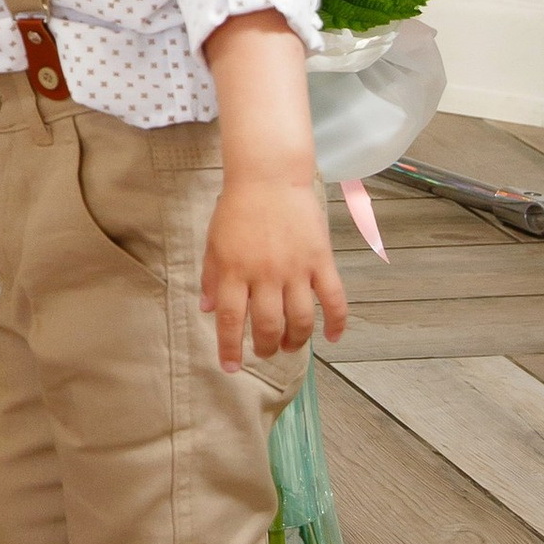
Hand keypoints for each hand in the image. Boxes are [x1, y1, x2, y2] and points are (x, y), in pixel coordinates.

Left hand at [201, 172, 347, 371]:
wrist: (270, 176)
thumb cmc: (238, 208)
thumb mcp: (214, 241)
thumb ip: (211, 276)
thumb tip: (206, 309)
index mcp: (233, 270)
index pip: (229, 319)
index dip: (230, 348)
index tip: (231, 367)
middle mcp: (264, 274)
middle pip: (267, 325)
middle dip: (265, 347)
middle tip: (264, 352)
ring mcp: (295, 269)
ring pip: (299, 320)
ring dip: (295, 341)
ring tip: (289, 346)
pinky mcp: (320, 261)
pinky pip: (333, 299)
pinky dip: (336, 322)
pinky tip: (333, 337)